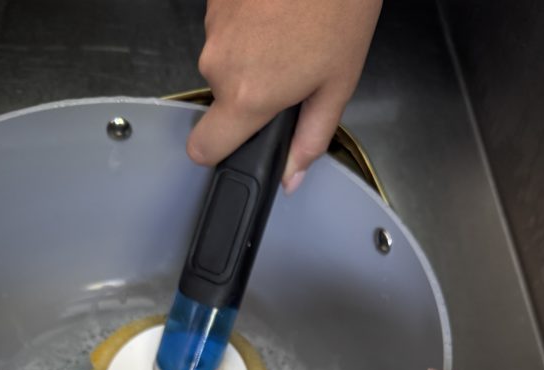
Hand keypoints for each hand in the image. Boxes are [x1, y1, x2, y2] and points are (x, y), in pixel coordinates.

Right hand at [187, 0, 381, 191]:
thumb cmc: (339, 8)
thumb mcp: (337, 85)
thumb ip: (310, 139)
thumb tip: (291, 177)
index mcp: (247, 97)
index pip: (203, 149)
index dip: (218, 152)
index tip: (236, 143)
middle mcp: (219, 64)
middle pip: (221, 99)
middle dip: (251, 92)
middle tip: (292, 71)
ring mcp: (212, 28)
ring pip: (224, 61)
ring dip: (252, 56)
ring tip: (290, 34)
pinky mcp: (214, 0)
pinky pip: (226, 29)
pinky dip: (249, 26)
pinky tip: (278, 13)